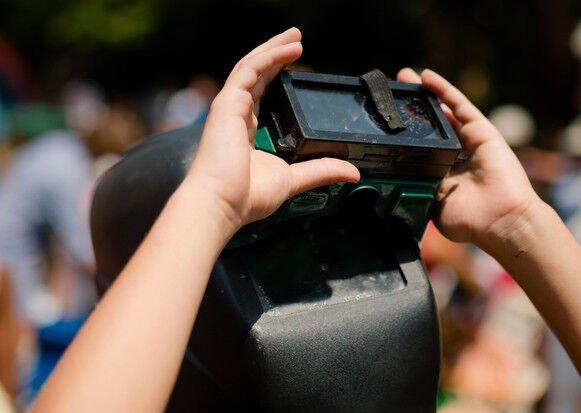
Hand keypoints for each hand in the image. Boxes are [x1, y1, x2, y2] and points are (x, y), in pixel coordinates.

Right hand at [187, 28, 359, 232]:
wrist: (223, 203)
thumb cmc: (248, 197)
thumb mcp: (293, 179)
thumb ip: (321, 171)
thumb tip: (352, 172)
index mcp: (246, 134)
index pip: (262, 97)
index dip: (277, 79)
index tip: (296, 68)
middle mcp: (236, 117)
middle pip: (257, 77)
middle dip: (277, 56)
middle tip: (298, 42)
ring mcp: (229, 108)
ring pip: (252, 67)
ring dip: (274, 49)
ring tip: (296, 37)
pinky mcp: (227, 104)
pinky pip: (250, 70)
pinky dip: (270, 56)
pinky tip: (289, 49)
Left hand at [396, 67, 539, 257]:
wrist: (500, 219)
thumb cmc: (470, 222)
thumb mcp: (434, 207)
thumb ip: (421, 190)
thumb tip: (398, 182)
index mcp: (446, 178)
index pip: (423, 153)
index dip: (407, 139)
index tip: (386, 129)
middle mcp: (459, 158)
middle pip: (432, 128)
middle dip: (412, 112)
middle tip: (390, 96)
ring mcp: (472, 143)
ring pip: (443, 112)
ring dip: (423, 94)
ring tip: (402, 77)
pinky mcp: (482, 131)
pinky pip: (459, 105)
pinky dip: (443, 89)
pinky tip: (425, 76)